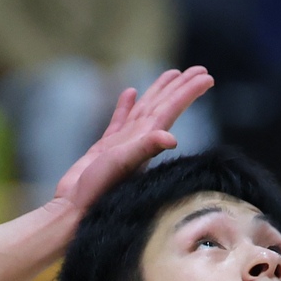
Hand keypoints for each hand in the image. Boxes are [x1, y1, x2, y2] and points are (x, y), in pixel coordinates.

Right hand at [51, 66, 215, 211]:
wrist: (73, 212)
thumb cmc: (98, 192)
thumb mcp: (123, 166)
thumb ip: (145, 149)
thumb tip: (171, 137)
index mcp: (146, 141)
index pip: (171, 109)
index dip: (188, 92)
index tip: (207, 76)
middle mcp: (138, 141)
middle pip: (163, 105)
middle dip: (180, 87)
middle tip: (199, 69)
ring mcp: (122, 145)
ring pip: (143, 110)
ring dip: (157, 92)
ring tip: (171, 74)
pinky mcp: (104, 149)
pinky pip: (119, 121)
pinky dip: (125, 106)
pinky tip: (130, 93)